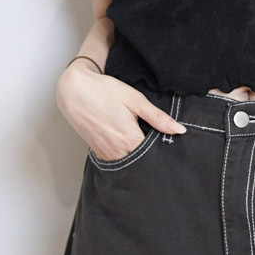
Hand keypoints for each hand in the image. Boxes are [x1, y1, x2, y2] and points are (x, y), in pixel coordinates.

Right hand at [56, 60, 185, 159]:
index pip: (155, 156)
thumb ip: (158, 118)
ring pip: (130, 163)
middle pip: (143, 162)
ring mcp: (106, 154)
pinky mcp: (99, 153)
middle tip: (159, 143)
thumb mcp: (136, 100)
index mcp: (130, 139)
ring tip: (145, 141)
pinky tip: (130, 143)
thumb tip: (179, 130)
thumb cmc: (105, 92)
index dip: (166, 151)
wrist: (74, 91)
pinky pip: (118, 160)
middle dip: (153, 156)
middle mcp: (117, 152)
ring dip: (139, 156)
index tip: (173, 145)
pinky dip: (126, 155)